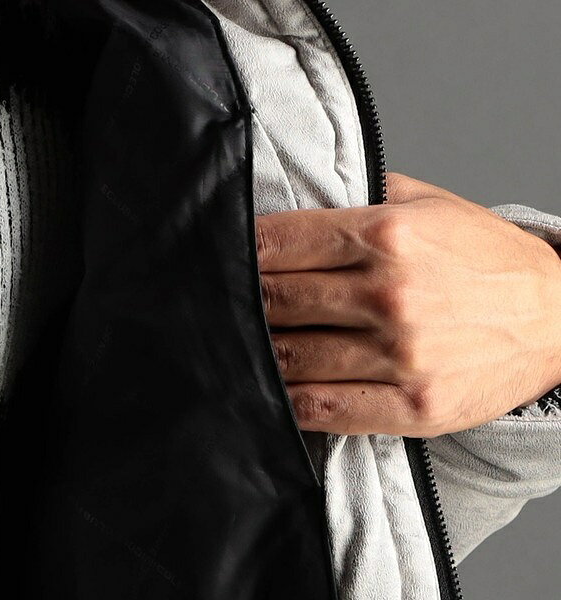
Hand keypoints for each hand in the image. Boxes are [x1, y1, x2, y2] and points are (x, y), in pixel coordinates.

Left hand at [256, 173, 560, 436]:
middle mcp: (389, 295)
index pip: (279, 244)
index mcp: (387, 235)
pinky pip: (325, 407)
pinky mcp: (413, 406)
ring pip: (292, 356)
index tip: (227, 258)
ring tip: (244, 345)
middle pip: (276, 301)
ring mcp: (401, 356)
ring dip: (260, 352)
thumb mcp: (429, 204)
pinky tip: (276, 388)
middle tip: (227, 304)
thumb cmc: (485, 259)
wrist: (557, 316)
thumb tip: (301, 198)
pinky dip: (291, 399)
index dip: (242, 252)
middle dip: (245, 303)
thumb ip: (362, 196)